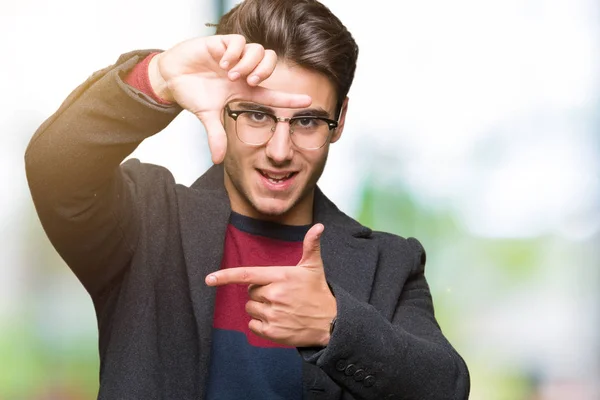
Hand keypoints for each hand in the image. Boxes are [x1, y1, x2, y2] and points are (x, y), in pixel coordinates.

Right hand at [148, 35, 311, 163]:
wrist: (171, 77)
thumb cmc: (192, 94)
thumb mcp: (206, 116)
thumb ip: (216, 136)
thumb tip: (218, 161)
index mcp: (244, 90)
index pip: (272, 94)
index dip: (290, 98)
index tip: (308, 102)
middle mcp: (243, 71)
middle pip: (270, 63)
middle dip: (264, 72)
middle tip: (249, 82)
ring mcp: (234, 56)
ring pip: (259, 50)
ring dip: (248, 63)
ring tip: (232, 74)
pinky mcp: (222, 43)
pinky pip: (239, 41)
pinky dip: (234, 52)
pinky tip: (222, 63)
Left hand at [205, 224, 336, 346]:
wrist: (331, 323)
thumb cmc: (318, 292)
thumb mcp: (314, 267)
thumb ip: (311, 245)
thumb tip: (319, 226)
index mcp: (281, 276)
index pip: (247, 275)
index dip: (226, 276)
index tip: (209, 279)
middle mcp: (275, 295)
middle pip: (250, 292)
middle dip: (260, 292)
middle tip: (279, 294)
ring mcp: (273, 315)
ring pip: (250, 308)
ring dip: (260, 308)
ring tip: (280, 308)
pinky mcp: (273, 332)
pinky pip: (252, 325)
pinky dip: (260, 324)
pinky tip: (277, 321)